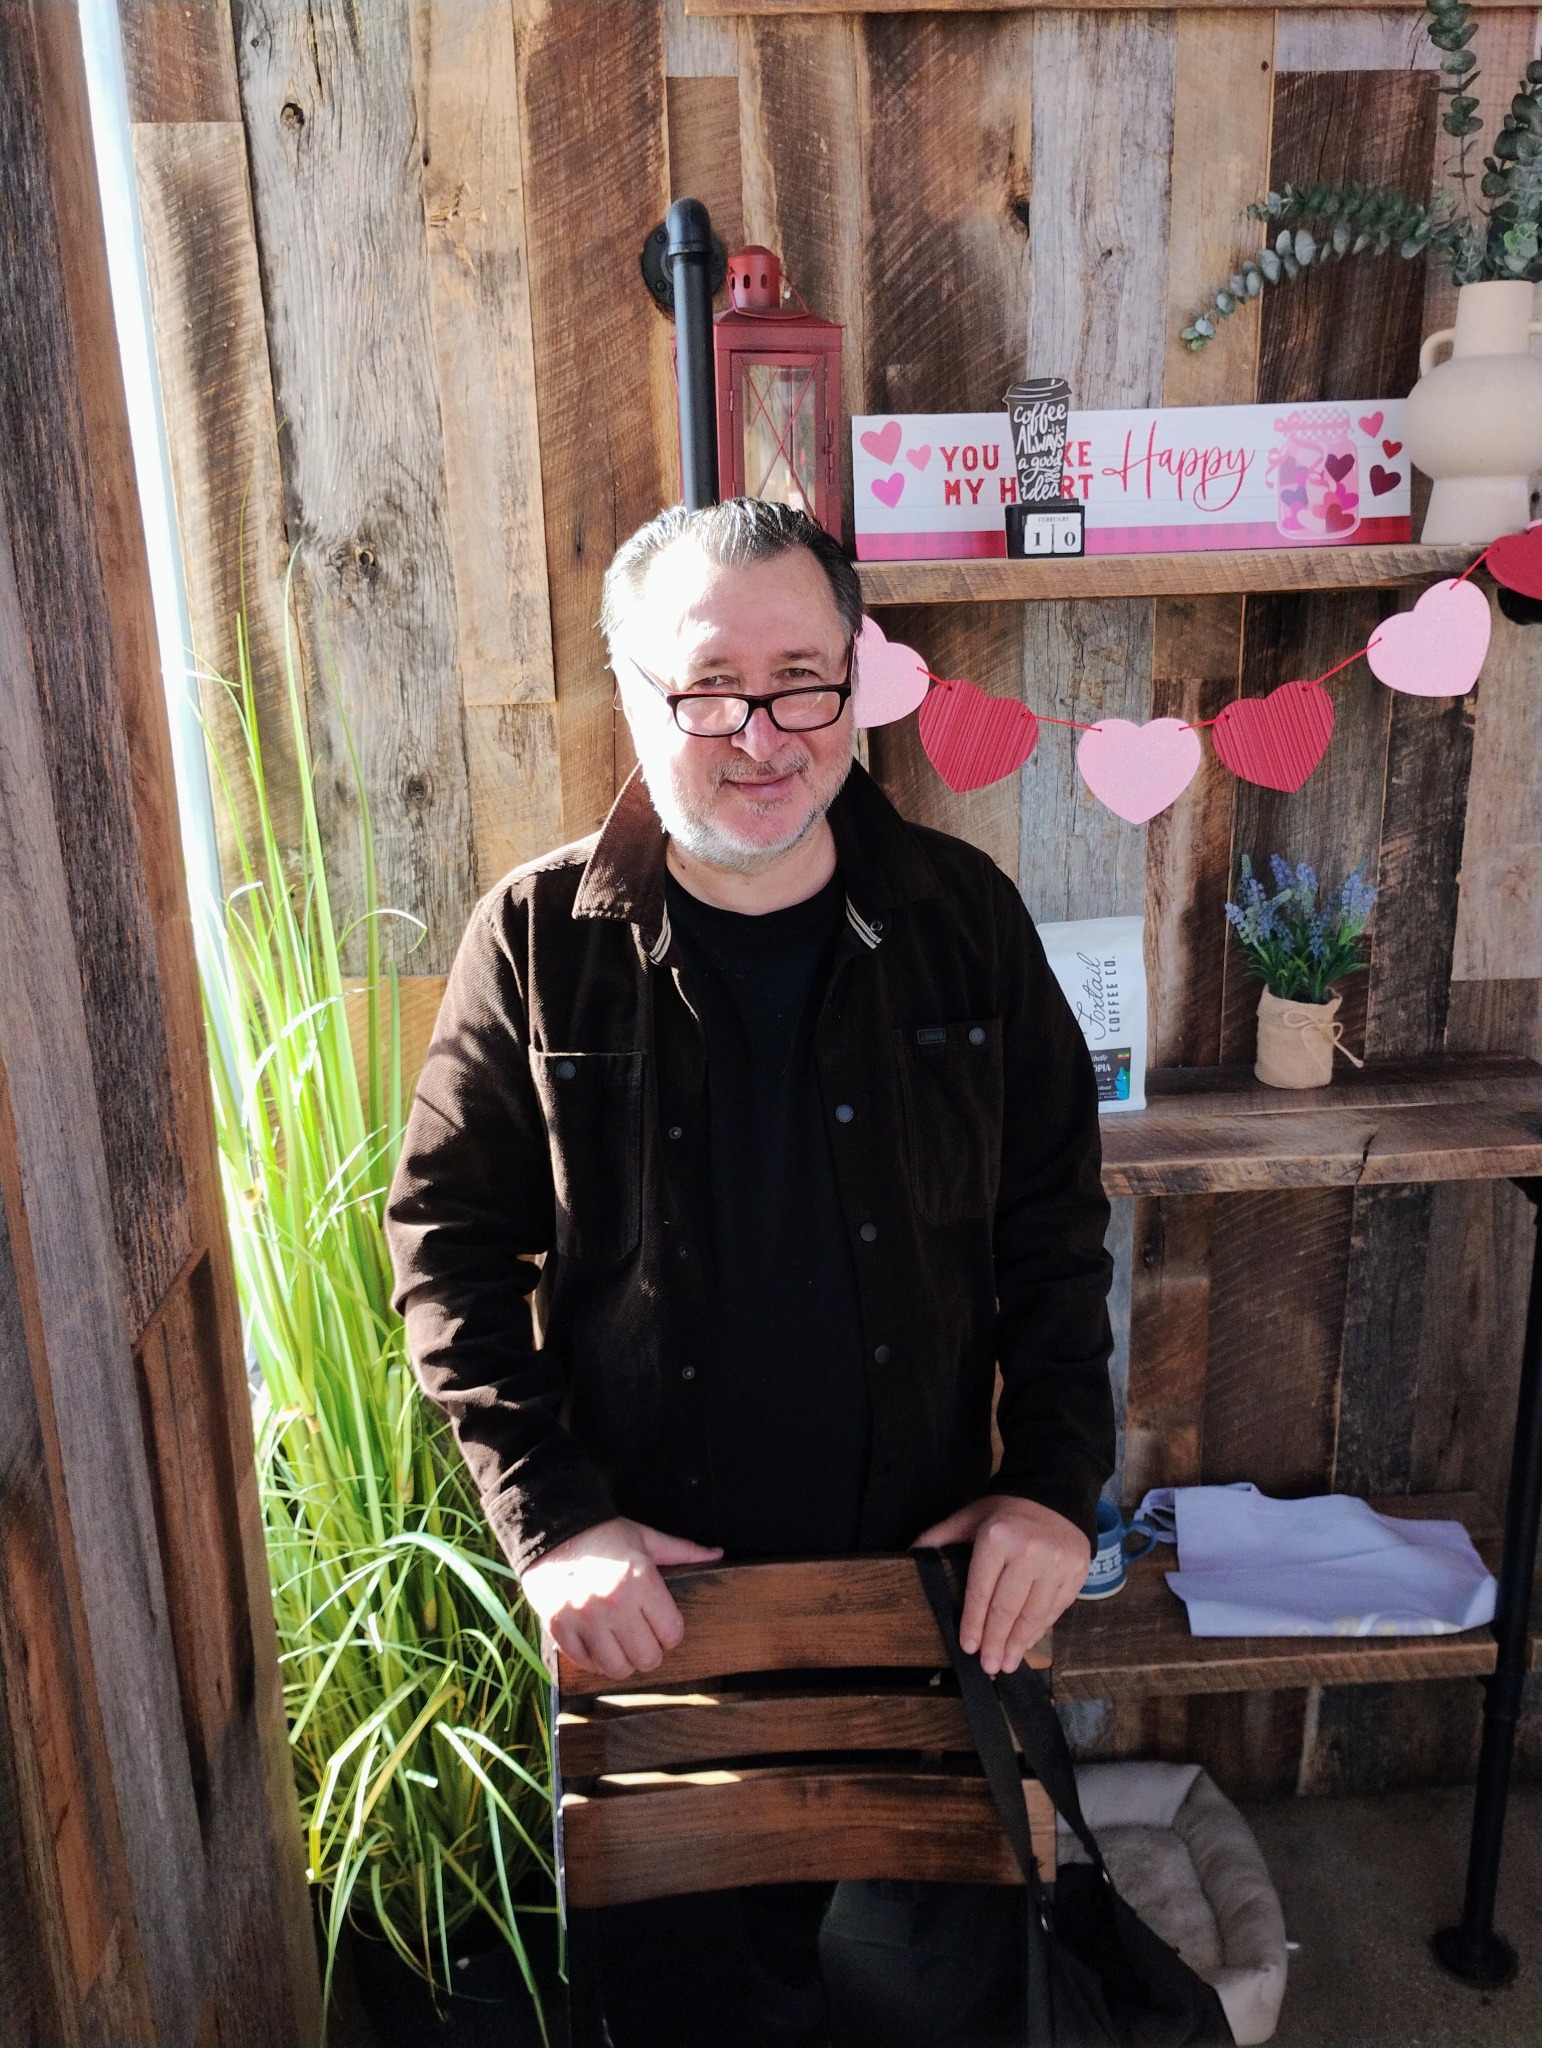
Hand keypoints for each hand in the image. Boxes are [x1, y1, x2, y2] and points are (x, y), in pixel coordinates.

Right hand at [521, 1517, 722, 1680]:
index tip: (663, 1626)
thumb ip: (682, 1551)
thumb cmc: (604, 1535)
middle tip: (643, 1638)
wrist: (550, 1530)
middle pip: (647, 1658)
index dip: (671, 1633)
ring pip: (617, 1668)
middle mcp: (614, 1604)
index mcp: (641, 1581)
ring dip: (623, 1661)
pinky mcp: (560, 1628)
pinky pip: (585, 1663)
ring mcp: (584, 1619)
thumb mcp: (645, 1538)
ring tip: (621, 1644)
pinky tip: (598, 1642)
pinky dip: (594, 1659)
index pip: (672, 1633)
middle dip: (650, 1652)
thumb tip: (717, 1554)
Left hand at [913, 1494, 1090, 1675]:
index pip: (981, 1591)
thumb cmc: (1007, 1511)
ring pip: (1034, 1615)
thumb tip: (911, 1554)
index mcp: (999, 1538)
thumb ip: (941, 1536)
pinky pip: (1055, 1610)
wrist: (1054, 1494)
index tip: (968, 1647)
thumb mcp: (970, 1517)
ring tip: (1008, 1664)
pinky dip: (1040, 1630)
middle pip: (1008, 1608)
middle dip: (996, 1642)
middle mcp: (1031, 1552)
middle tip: (989, 1667)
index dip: (973, 1623)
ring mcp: (1057, 1564)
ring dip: (1019, 1644)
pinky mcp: (1077, 1573)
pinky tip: (1027, 1643)